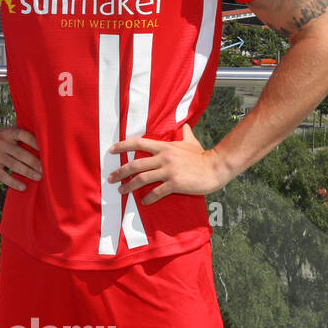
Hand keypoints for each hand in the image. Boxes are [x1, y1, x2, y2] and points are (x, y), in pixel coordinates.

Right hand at [0, 127, 40, 189]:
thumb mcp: (7, 134)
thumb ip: (20, 139)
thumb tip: (42, 152)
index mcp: (7, 133)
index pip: (23, 135)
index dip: (34, 142)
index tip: (45, 150)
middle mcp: (1, 143)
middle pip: (20, 153)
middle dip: (34, 162)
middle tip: (45, 169)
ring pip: (14, 165)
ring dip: (28, 172)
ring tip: (38, 177)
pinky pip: (4, 176)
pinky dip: (14, 182)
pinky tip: (23, 187)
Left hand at [108, 124, 229, 204]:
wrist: (217, 167)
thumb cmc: (202, 156)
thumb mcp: (191, 142)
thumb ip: (185, 134)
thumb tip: (185, 125)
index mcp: (164, 147)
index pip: (138, 143)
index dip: (122, 146)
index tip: (110, 150)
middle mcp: (163, 157)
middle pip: (135, 164)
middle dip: (120, 172)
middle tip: (110, 179)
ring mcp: (168, 171)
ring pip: (142, 179)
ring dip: (129, 186)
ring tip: (122, 191)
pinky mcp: (175, 183)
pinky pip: (156, 192)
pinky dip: (148, 198)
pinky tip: (143, 202)